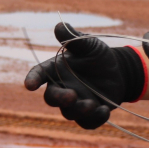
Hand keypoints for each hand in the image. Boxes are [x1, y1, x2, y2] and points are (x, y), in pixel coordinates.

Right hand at [23, 22, 146, 129]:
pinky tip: (104, 111)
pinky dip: (94, 120)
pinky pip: (87, 123)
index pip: (40, 74)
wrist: (119, 71)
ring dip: (79, 110)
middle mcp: (62, 87)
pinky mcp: (88, 114)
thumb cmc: (98, 55)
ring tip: (93, 104)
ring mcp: (75, 103)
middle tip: (72, 96)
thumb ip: (73, 38)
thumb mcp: (89, 44)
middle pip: (52, 98)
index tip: (29, 85)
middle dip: (60, 99)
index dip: (33, 79)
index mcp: (57, 69)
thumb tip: (59, 25)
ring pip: (69, 113)